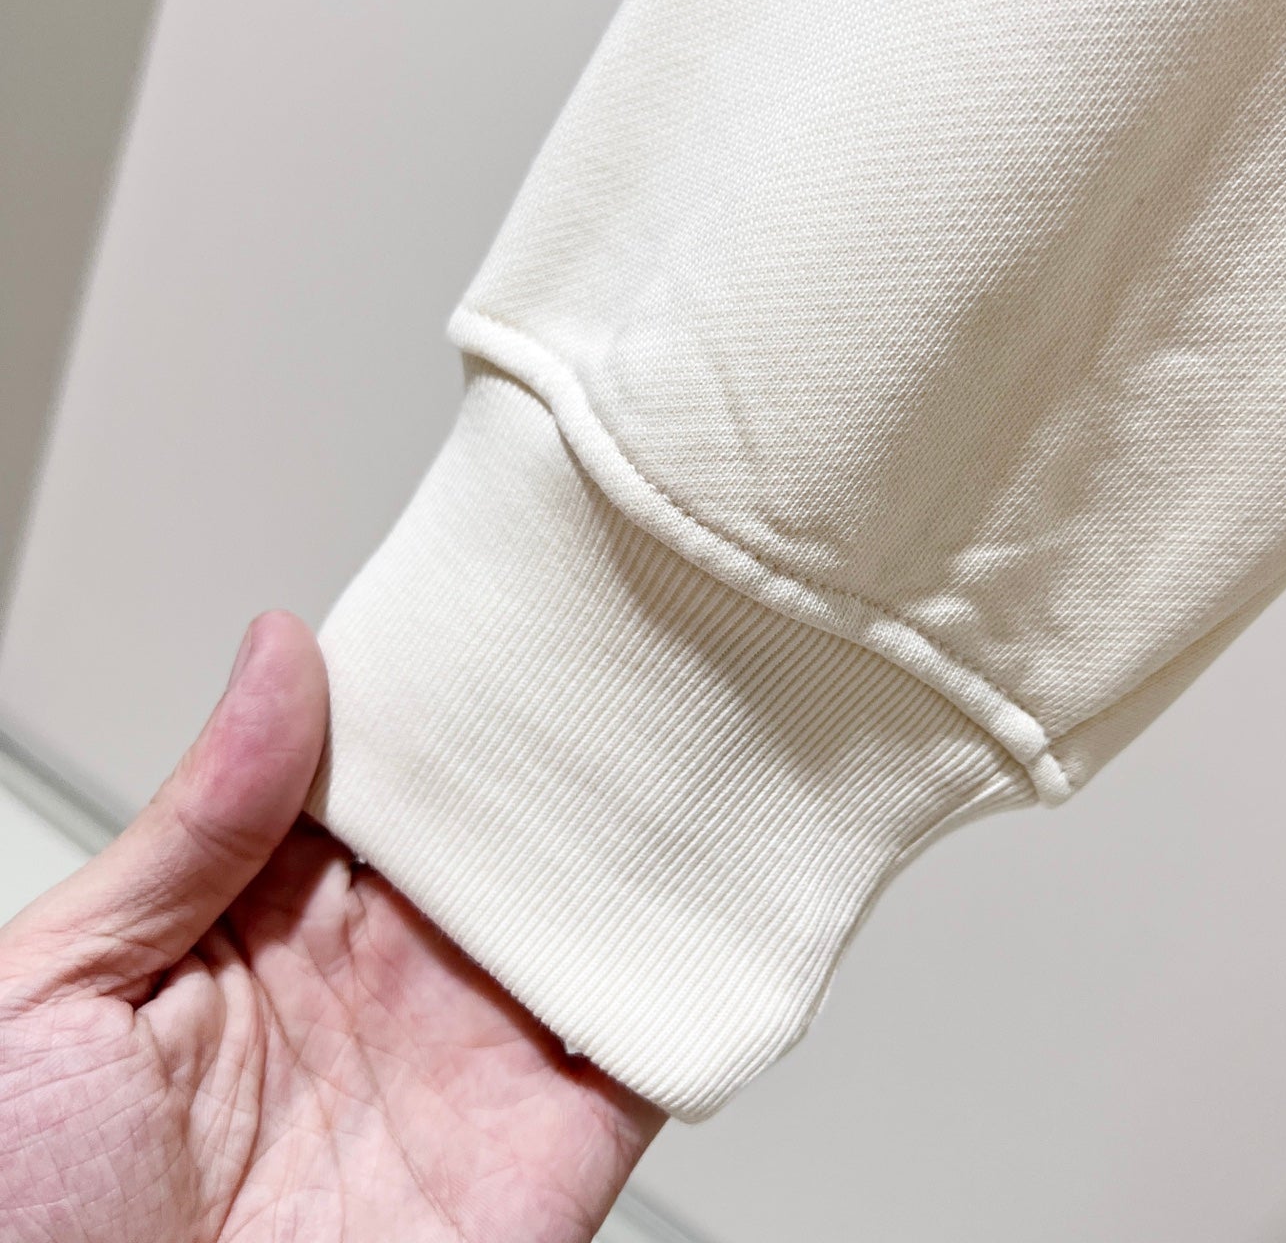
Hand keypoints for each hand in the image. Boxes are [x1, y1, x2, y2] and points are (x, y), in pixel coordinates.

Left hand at [0, 611, 664, 1240]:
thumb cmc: (27, 1238)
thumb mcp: (53, 997)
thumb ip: (189, 828)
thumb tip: (277, 660)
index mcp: (271, 923)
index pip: (383, 767)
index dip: (437, 686)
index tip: (490, 603)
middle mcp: (387, 976)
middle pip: (496, 821)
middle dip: (554, 731)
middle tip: (608, 630)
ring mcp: (477, 1055)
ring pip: (586, 903)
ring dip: (640, 822)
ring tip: (683, 714)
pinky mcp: (557, 1143)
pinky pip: (650, 1039)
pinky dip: (696, 961)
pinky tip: (719, 871)